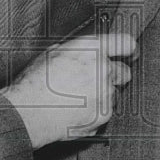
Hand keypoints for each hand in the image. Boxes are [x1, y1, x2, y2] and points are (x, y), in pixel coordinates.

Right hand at [0, 33, 135, 148]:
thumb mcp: (54, 52)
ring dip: (101, 95)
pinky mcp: (103, 115)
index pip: (124, 43)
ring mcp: (104, 94)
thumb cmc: (35, 83)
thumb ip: (79, 50)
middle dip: (113, 75)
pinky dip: (95, 112)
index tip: (131, 52)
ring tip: (77, 98)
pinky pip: (105, 111)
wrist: (28, 111)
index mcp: (91, 49)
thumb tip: (88, 51)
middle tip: (95, 80)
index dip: (129, 48)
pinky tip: (76, 109)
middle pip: (124, 71)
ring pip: (113, 94)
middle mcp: (102, 69)